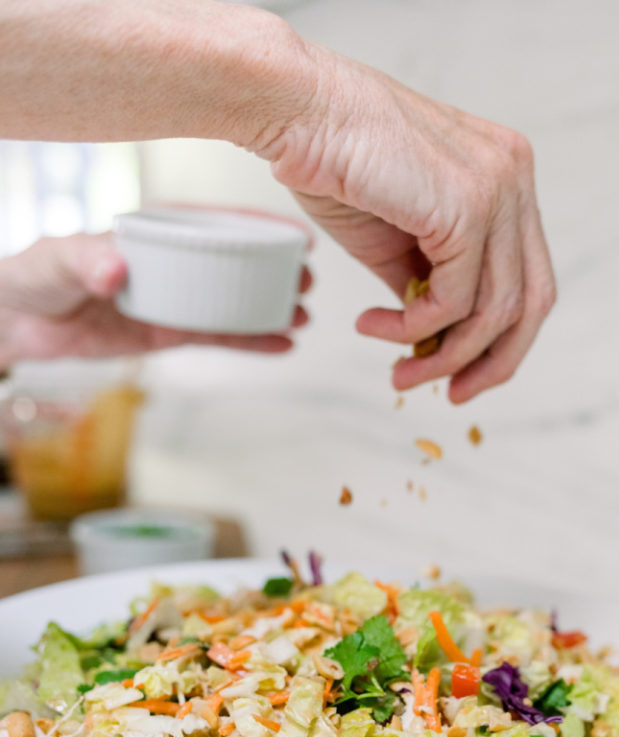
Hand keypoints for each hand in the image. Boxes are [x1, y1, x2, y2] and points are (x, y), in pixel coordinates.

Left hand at [0, 231, 309, 367]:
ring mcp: (175, 298)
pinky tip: (281, 346)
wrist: (21, 323)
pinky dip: (249, 342)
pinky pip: (217, 337)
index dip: (256, 226)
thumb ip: (87, 259)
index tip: (293, 233)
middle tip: (306, 282)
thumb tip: (116, 267)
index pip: (212, 223)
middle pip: (234, 262)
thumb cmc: (34, 277)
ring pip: (233, 301)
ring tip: (302, 316)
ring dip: (269, 308)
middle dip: (274, 270)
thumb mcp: (58, 261)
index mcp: (153, 233)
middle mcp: (172, 263)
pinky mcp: (169, 333)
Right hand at [259, 47, 555, 403]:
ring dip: (442, 355)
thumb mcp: (394, 241)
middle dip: (491, 362)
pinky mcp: (470, 205)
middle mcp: (515, 177)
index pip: (528, 279)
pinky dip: (415, 328)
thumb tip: (436, 340)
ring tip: (395, 368)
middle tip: (448, 394)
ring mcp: (500, 188)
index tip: (459, 377)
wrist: (297, 110)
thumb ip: (427, 283)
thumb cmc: (334, 163)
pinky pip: (456, 301)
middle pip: (533, 302)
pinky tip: (376, 326)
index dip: (500, 342)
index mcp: (505, 178)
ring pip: (496, 311)